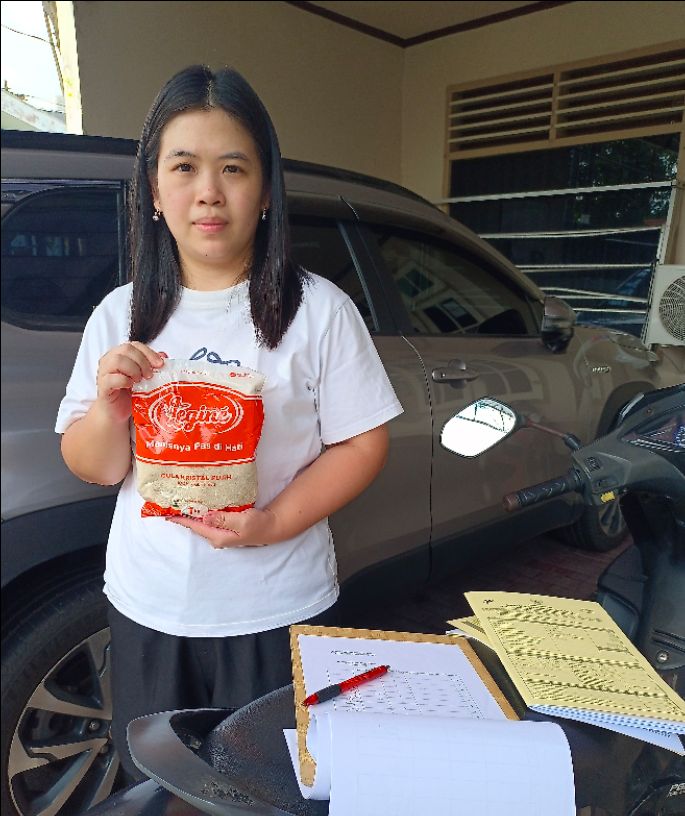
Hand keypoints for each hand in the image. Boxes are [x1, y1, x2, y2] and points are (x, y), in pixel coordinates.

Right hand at [96, 342, 165, 422]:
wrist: (117, 413)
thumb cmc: (130, 394)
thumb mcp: (145, 378)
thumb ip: (152, 365)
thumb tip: (164, 355)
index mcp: (120, 355)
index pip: (134, 345)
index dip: (148, 352)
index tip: (160, 364)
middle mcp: (109, 360)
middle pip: (126, 349)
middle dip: (142, 361)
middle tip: (149, 375)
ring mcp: (103, 372)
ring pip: (117, 360)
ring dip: (133, 369)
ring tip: (139, 381)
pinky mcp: (102, 386)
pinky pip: (111, 378)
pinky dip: (124, 381)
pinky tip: (130, 386)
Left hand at [166, 507, 280, 548]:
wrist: (271, 526)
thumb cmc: (259, 525)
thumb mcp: (242, 522)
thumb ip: (223, 519)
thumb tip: (205, 516)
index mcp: (218, 536)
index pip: (195, 526)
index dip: (181, 519)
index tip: (167, 513)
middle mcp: (216, 535)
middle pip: (196, 524)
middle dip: (184, 514)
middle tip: (171, 501)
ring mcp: (220, 531)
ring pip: (202, 521)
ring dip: (193, 511)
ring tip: (181, 501)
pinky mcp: (225, 526)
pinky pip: (210, 518)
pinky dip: (203, 510)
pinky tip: (199, 502)